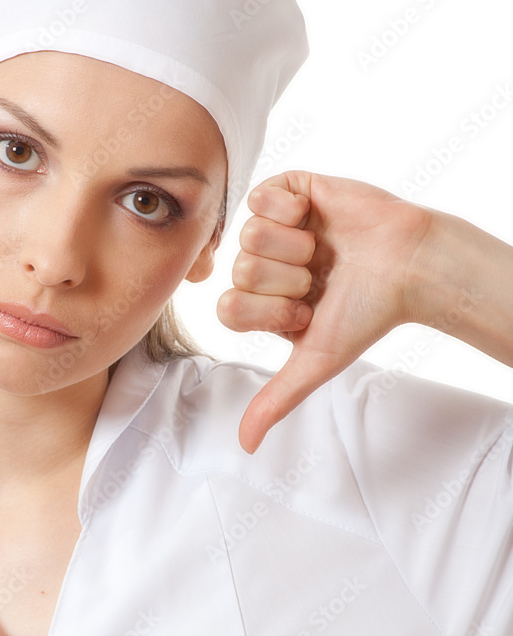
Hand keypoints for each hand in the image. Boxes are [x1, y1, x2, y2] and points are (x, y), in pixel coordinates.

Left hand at [217, 170, 433, 452]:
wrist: (409, 266)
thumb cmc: (367, 313)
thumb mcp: (316, 361)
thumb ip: (276, 398)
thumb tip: (245, 445)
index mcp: (260, 302)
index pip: (227, 308)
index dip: (270, 311)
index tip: (307, 311)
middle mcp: (260, 264)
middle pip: (240, 271)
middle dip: (289, 279)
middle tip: (322, 277)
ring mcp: (272, 226)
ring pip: (250, 235)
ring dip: (296, 246)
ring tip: (324, 249)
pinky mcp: (288, 190)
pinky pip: (261, 196)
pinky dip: (293, 210)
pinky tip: (316, 217)